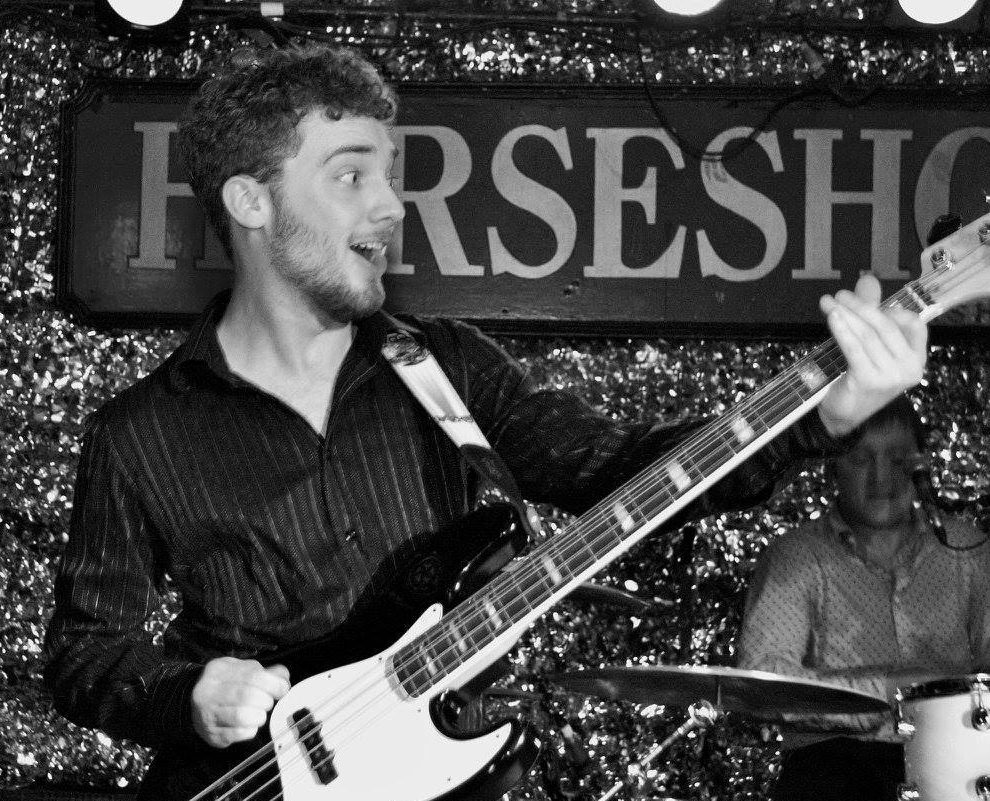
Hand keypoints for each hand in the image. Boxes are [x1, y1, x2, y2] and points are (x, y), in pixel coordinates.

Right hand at [191, 657, 290, 747]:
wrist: (194, 706)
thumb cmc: (226, 687)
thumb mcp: (242, 670)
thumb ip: (265, 672)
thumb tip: (283, 678)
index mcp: (219, 670)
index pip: (253, 676)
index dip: (274, 684)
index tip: (282, 689)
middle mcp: (209, 691)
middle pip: (248, 696)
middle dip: (266, 701)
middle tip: (267, 702)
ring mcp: (207, 714)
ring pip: (242, 716)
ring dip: (259, 716)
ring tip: (259, 714)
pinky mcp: (211, 734)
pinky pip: (238, 733)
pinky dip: (250, 730)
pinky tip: (249, 725)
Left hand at [817, 273, 927, 436]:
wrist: (843, 415)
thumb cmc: (858, 378)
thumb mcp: (869, 345)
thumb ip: (871, 313)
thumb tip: (868, 279)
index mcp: (916, 359)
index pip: (915, 325)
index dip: (893, 310)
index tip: (868, 304)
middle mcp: (909, 368)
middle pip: (885, 326)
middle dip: (860, 306)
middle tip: (839, 295)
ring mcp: (891, 376)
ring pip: (867, 335)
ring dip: (846, 315)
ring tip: (829, 303)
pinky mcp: (869, 381)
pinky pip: (854, 348)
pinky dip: (842, 330)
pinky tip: (832, 317)